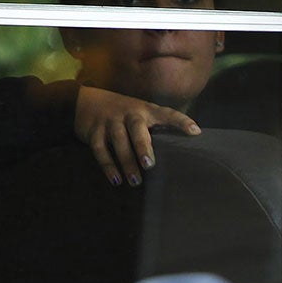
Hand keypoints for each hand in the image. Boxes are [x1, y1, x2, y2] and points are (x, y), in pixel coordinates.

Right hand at [73, 85, 199, 186]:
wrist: (86, 101)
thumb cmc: (125, 115)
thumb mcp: (142, 115)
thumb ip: (157, 129)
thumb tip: (181, 154)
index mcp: (147, 110)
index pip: (167, 114)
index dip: (181, 121)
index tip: (196, 132)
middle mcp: (129, 113)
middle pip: (137, 128)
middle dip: (142, 146)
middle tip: (149, 164)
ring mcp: (110, 121)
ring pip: (118, 140)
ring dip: (126, 161)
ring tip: (136, 181)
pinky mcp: (94, 131)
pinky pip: (100, 148)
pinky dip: (108, 165)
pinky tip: (116, 180)